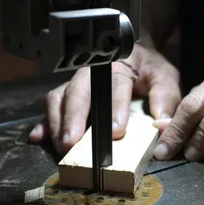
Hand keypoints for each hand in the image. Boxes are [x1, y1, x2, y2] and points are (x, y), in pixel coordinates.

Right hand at [28, 44, 181, 153]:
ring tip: (62, 147)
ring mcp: (75, 83)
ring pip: (59, 97)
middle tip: (72, 143)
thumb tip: (164, 123)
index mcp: (118, 64)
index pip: (116, 85)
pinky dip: (43, 122)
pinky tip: (38, 137)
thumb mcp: (164, 78)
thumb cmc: (148, 69)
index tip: (116, 132)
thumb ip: (166, 98)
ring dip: (58, 123)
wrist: (134, 57)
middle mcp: (91, 71)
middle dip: (74, 117)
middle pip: (78, 90)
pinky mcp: (66, 95)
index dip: (115, 108)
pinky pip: (50, 107)